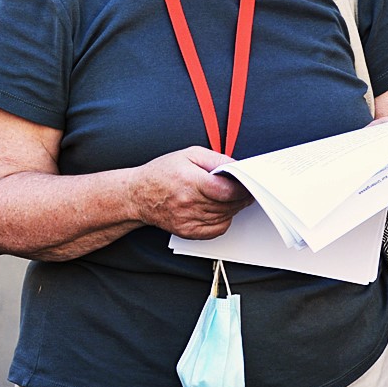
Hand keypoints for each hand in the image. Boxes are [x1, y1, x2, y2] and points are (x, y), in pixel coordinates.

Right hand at [129, 146, 253, 239]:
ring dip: (233, 207)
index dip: (244, 188)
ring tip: (229, 196)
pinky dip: (224, 220)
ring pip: (226, 216)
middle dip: (241, 197)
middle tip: (245, 189)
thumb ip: (216, 159)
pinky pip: (217, 229)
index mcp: (191, 181)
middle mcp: (189, 202)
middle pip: (229, 205)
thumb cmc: (162, 172)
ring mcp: (188, 219)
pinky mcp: (188, 231)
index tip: (250, 183)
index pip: (228, 191)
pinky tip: (219, 209)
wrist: (138, 195)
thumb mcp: (188, 154)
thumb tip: (237, 167)